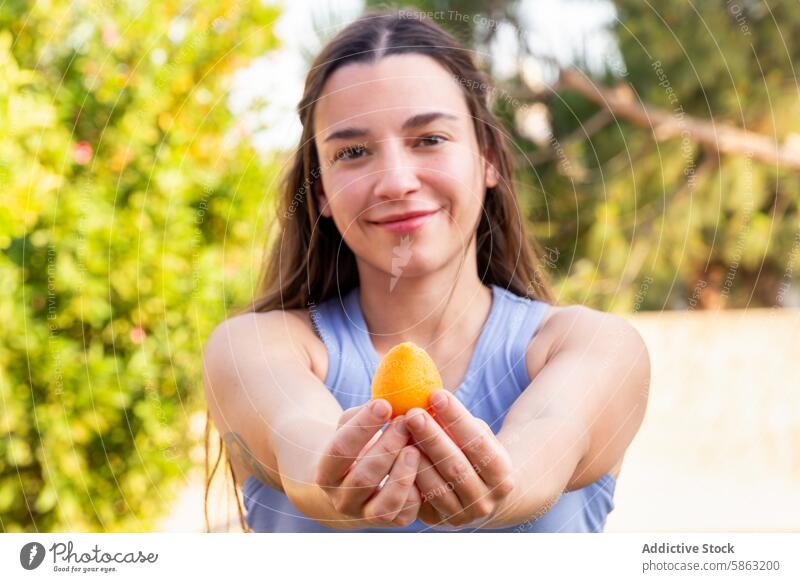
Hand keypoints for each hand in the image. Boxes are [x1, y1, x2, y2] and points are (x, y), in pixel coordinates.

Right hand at [314, 399, 421, 527]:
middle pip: (363, 478)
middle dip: (387, 447)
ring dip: (403, 474)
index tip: (384, 404)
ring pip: (384, 504)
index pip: (340, 450)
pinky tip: (424, 468)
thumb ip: (363, 415)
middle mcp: (341, 500)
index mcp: (325, 473)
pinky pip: (405, 513)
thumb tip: (390, 400)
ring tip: (415, 447)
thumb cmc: (354, 443)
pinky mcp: (390, 522)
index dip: (362, 426)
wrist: (351, 482)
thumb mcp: (349, 426)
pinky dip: (416, 492)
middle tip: (406, 422)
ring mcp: (365, 515)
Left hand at [406, 390, 514, 527]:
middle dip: (432, 437)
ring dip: (415, 459)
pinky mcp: (439, 522)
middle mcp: (486, 499)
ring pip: (435, 486)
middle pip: (455, 466)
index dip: (457, 418)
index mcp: (502, 473)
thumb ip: (458, 422)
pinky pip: (419, 501)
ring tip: (399, 432)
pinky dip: (406, 478)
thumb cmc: (473, 452)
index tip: (436, 394)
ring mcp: (462, 515)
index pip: (479, 442)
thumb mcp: (475, 436)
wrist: (480, 493)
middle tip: (412, 413)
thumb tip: (429, 396)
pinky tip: (394, 455)